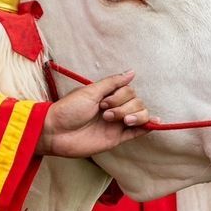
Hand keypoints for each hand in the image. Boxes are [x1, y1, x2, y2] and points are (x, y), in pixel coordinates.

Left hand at [38, 71, 152, 157]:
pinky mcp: (116, 138)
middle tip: (104, 113)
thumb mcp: (90, 91)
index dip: (121, 96)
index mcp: (107, 96)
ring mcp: (116, 124)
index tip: (102, 103)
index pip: (129, 91)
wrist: (55, 132)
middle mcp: (114, 109)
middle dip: (124, 107)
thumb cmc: (68, 109)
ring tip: (120, 122)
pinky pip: (137, 133)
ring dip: (134, 116)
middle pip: (137, 103)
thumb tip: (132, 72)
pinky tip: (154, 123)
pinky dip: (147, 127)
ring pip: (140, 116)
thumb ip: (112, 83)